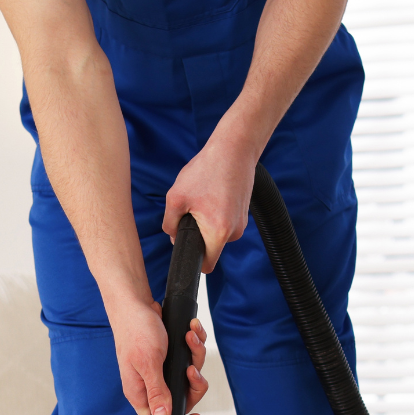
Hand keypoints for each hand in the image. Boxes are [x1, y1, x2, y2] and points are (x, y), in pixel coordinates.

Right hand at [105, 302, 210, 414]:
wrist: (134, 302)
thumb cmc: (135, 331)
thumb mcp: (148, 363)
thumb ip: (157, 392)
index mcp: (141, 393)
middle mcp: (152, 384)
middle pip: (183, 397)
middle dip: (194, 381)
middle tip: (191, 368)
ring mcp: (163, 369)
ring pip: (190, 374)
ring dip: (195, 354)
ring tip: (190, 336)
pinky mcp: (172, 355)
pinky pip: (191, 355)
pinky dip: (195, 342)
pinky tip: (191, 329)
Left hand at [163, 138, 256, 272]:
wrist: (235, 149)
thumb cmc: (207, 170)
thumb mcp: (176, 197)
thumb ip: (170, 223)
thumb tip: (172, 236)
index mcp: (218, 232)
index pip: (206, 265)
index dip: (192, 260)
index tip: (185, 248)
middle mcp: (234, 232)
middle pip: (210, 248)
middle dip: (197, 235)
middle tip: (191, 210)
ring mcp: (241, 223)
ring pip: (217, 234)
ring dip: (206, 222)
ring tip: (203, 198)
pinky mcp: (243, 213)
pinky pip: (224, 223)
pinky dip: (216, 214)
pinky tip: (213, 194)